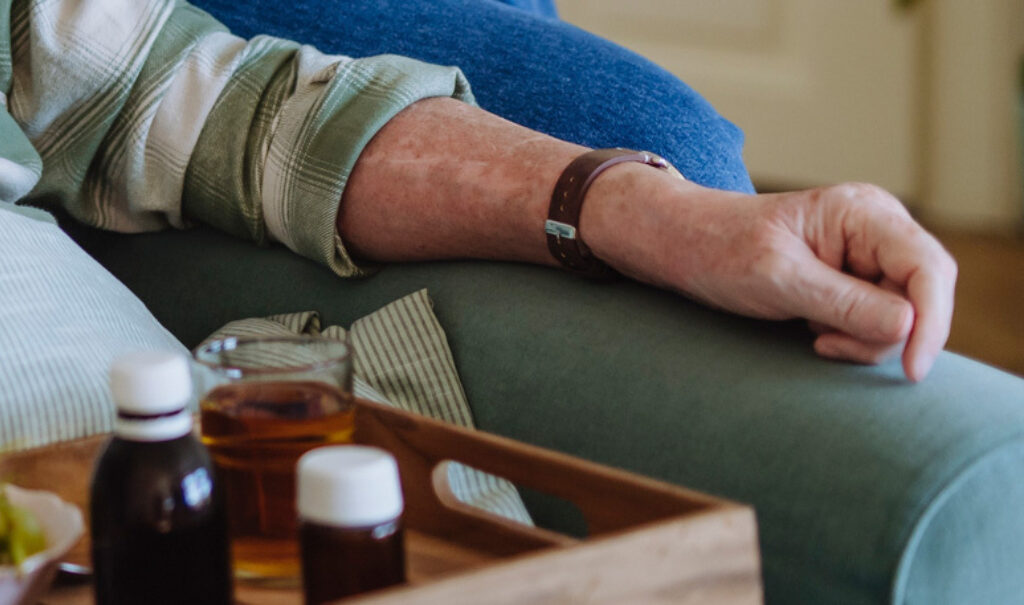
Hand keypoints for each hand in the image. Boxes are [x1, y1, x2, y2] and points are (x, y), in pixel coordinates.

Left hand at [589, 179, 956, 381]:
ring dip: (863, 338)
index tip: (911, 370)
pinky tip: (814, 330)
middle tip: (824, 343)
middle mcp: (877, 229)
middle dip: (885, 334)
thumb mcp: (778, 278)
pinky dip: (851, 336)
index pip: (928, 268)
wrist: (683, 244)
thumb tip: (908, 327)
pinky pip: (877, 320)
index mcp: (863, 213)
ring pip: (902, 316)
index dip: (932, 322)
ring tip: (811, 330)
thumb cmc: (721, 249)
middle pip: (922, 297)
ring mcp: (868, 255)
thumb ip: (844, 303)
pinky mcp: (855, 280)